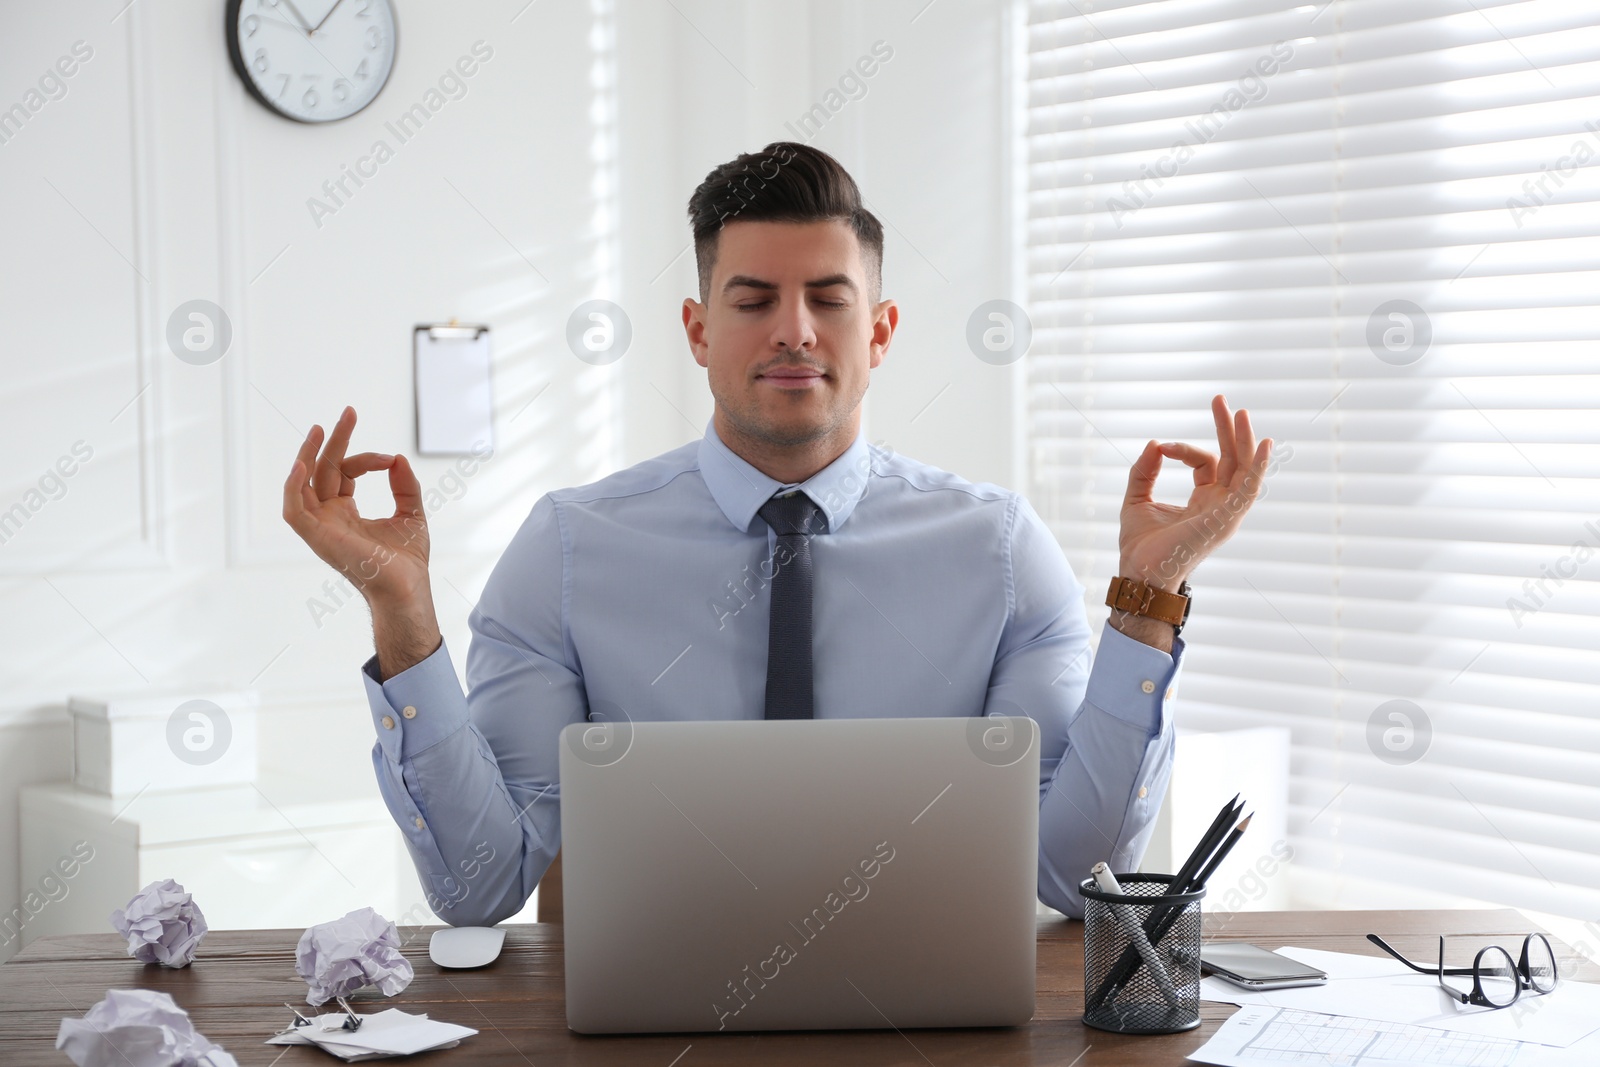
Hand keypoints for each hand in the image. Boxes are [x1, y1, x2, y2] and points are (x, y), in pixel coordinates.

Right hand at [282, 405, 430, 609]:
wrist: (408, 587)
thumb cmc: (408, 561)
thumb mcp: (411, 514)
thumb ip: (405, 487)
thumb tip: (399, 459)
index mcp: (345, 513)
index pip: (344, 473)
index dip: (366, 459)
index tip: (392, 459)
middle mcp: (328, 518)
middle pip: (322, 470)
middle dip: (335, 440)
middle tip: (350, 412)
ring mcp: (320, 527)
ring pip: (302, 484)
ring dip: (309, 454)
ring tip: (320, 428)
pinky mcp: (317, 538)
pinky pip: (294, 511)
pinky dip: (293, 487)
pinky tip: (302, 464)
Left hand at [1118, 394, 1272, 593]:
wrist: (1139, 574)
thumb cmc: (1139, 547)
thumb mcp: (1137, 499)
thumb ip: (1144, 471)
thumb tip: (1154, 444)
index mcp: (1204, 500)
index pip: (1206, 463)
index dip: (1184, 449)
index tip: (1161, 448)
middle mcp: (1220, 505)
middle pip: (1232, 459)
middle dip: (1227, 428)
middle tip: (1219, 398)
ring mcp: (1226, 513)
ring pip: (1244, 469)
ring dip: (1244, 440)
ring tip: (1240, 412)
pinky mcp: (1226, 521)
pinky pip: (1248, 490)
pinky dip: (1258, 467)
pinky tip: (1264, 444)